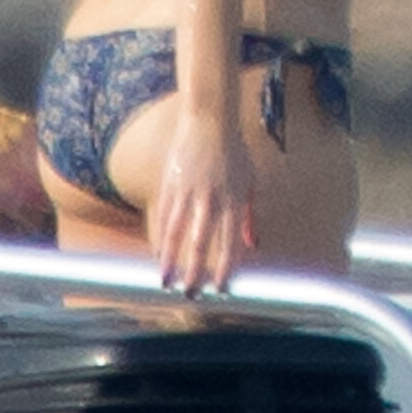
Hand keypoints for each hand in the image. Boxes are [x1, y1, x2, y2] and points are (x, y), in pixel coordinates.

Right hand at [149, 111, 255, 295]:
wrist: (209, 118)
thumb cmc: (234, 150)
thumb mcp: (251, 180)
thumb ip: (251, 214)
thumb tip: (253, 244)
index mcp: (233, 200)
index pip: (229, 242)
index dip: (224, 268)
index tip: (219, 289)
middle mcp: (210, 198)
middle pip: (201, 243)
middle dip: (195, 272)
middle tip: (190, 294)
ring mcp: (187, 190)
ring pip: (177, 232)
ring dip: (170, 260)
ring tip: (166, 281)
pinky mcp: (170, 182)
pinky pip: (164, 215)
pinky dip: (161, 237)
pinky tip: (158, 253)